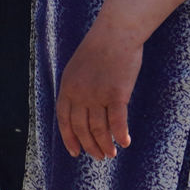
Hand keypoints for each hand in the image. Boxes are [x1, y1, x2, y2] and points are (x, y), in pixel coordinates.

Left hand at [55, 22, 141, 161]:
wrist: (115, 33)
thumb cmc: (100, 47)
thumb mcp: (78, 67)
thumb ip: (77, 88)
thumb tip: (82, 108)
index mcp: (67, 87)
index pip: (64, 120)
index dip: (69, 139)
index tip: (75, 152)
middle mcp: (79, 94)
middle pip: (82, 128)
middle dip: (90, 146)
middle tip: (98, 157)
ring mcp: (97, 95)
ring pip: (99, 129)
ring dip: (105, 144)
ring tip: (111, 154)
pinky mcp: (116, 94)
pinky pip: (117, 122)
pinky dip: (120, 135)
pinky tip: (125, 142)